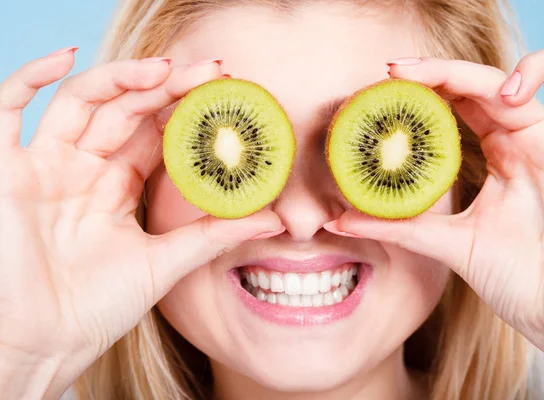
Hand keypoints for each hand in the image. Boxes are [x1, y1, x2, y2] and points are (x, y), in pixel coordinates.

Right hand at [0, 50, 282, 397]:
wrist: (43, 348)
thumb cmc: (95, 309)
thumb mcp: (164, 264)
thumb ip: (214, 236)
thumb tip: (276, 221)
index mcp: (117, 188)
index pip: (155, 134)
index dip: (187, 110)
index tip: (226, 92)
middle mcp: (83, 170)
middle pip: (126, 111)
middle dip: (168, 88)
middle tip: (211, 72)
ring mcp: (45, 167)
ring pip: (81, 103)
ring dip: (121, 79)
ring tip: (166, 70)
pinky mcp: (6, 171)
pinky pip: (7, 109)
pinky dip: (30, 77)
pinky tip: (66, 57)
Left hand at [325, 46, 543, 391]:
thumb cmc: (519, 284)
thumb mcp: (450, 244)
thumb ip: (399, 225)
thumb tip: (337, 219)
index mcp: (503, 159)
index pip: (462, 105)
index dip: (427, 89)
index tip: (382, 87)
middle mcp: (531, 143)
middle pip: (487, 85)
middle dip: (440, 72)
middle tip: (395, 73)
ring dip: (503, 67)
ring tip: (464, 88)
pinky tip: (522, 87)